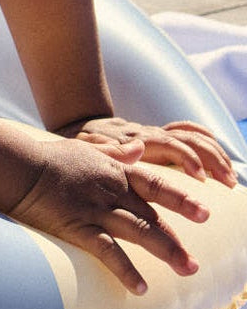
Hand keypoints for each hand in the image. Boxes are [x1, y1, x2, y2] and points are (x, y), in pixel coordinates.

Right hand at [7, 136, 211, 294]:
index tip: (204, 213)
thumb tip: (140, 148)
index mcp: (115, 173)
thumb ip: (116, 153)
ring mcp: (96, 210)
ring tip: (186, 270)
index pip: (156, 186)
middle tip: (194, 264)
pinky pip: (108, 252)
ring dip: (166, 251)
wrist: (19, 166)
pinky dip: (125, 270)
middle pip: (152, 218)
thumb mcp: (87, 148)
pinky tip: (139, 287)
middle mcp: (111, 192)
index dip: (182, 199)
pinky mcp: (78, 227)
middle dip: (176, 241)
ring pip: (140, 233)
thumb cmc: (49, 158)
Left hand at [57, 116, 237, 187]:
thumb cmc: (81, 142)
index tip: (201, 177)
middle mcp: (151, 135)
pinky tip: (220, 159)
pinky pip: (188, 132)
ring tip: (231, 178)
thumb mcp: (87, 147)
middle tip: (228, 182)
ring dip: (215, 154)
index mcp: (136, 139)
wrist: (78, 126)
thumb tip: (136, 150)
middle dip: (212, 159)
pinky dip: (207, 141)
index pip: (169, 144)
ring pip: (194, 136)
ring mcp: (157, 135)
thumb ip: (106, 149)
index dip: (187, 158)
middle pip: (190, 140)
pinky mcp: (160, 137)